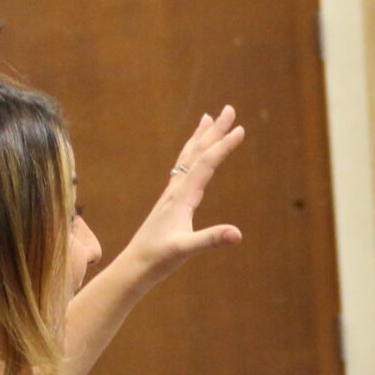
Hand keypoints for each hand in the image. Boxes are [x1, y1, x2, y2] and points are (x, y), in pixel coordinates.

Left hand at [124, 108, 245, 279]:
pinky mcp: (169, 202)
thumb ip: (211, 239)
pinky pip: (183, 170)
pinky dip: (191, 156)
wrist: (134, 265)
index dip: (224, 145)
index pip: (207, 163)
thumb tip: (237, 234)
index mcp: (182, 196)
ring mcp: (171, 194)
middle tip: (228, 109)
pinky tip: (193, 158)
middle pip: (197, 152)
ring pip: (188, 158)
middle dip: (214, 130)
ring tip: (208, 119)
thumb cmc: (159, 259)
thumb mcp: (186, 249)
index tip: (240, 128)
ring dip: (200, 138)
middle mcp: (175, 189)